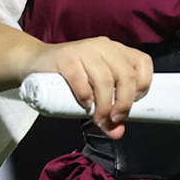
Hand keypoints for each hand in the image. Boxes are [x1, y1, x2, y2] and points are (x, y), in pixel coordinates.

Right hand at [21, 37, 153, 138]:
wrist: (35, 62)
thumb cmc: (69, 76)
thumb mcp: (93, 90)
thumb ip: (107, 109)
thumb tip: (118, 132)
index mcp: (116, 51)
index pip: (142, 62)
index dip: (143, 85)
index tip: (134, 103)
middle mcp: (104, 46)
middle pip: (126, 75)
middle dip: (123, 103)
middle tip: (114, 119)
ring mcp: (85, 49)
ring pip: (105, 79)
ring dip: (105, 105)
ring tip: (98, 118)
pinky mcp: (66, 56)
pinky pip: (81, 78)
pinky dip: (86, 96)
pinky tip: (85, 105)